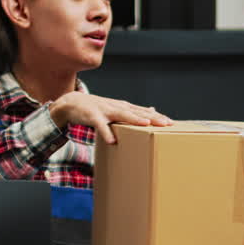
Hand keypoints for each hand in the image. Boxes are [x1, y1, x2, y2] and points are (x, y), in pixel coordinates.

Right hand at [50, 92, 172, 144]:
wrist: (72, 103)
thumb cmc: (97, 108)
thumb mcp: (117, 108)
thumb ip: (134, 111)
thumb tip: (152, 110)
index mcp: (123, 107)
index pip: (143, 111)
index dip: (157, 117)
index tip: (171, 123)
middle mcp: (117, 107)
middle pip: (138, 112)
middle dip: (152, 117)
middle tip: (166, 123)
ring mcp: (105, 110)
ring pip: (122, 115)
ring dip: (134, 119)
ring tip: (146, 124)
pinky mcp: (92, 116)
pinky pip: (100, 126)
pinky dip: (106, 133)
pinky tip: (112, 141)